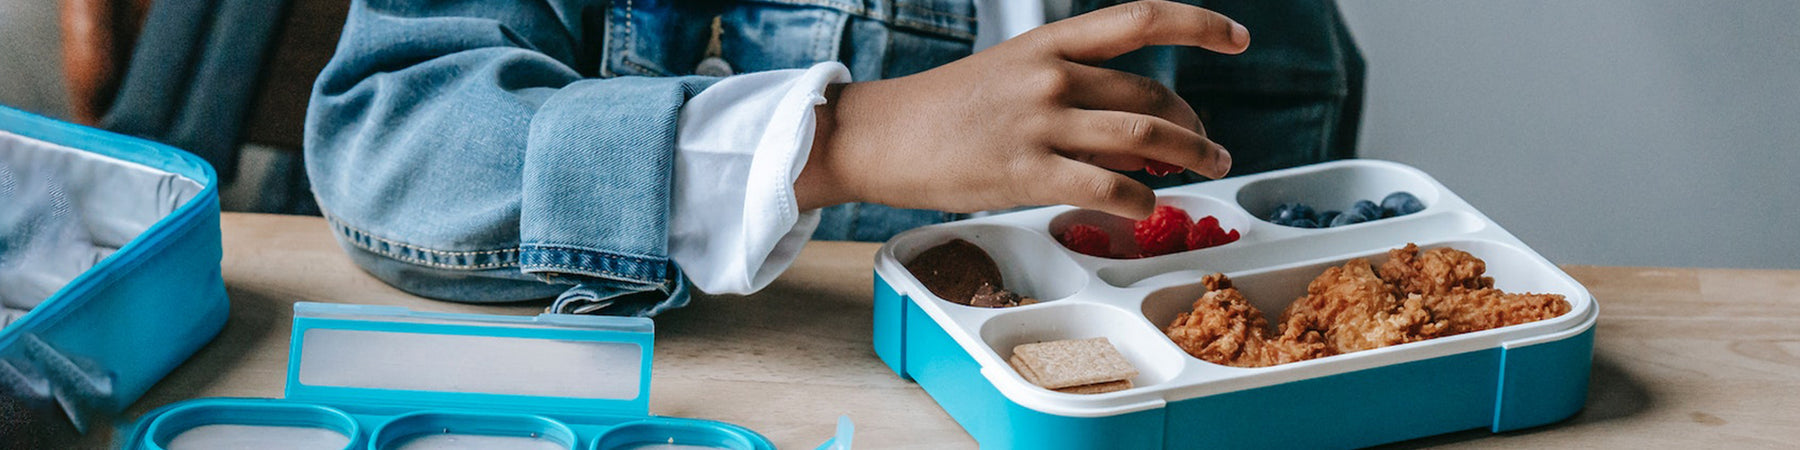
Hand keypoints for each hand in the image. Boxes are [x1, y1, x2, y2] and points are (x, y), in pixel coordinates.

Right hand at [796, 0, 1246, 218]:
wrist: (880, 135)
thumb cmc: (944, 110)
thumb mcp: (1012, 78)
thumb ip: (1075, 95)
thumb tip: (1140, 132)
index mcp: (1048, 43)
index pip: (1140, 19)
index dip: (1199, 24)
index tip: (1237, 39)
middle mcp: (1050, 76)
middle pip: (1150, 96)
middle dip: (1193, 125)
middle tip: (1209, 147)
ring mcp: (1040, 124)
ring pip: (1143, 139)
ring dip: (1189, 157)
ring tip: (1207, 170)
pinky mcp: (1026, 173)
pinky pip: (1106, 188)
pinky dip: (1141, 201)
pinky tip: (1148, 208)